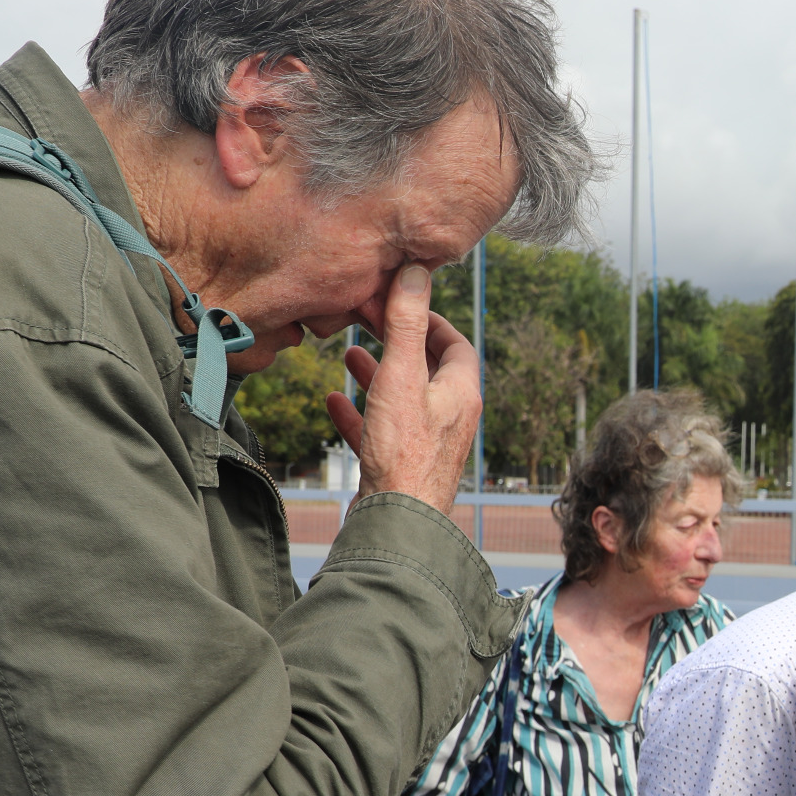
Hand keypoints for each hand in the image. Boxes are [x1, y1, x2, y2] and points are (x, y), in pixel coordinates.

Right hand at [325, 264, 480, 513]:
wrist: (396, 524)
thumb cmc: (404, 451)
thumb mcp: (402, 377)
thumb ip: (406, 325)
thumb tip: (417, 272)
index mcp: (461, 393)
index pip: (457, 344)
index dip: (433, 320)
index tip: (404, 303)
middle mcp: (451, 417)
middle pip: (428, 369)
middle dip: (399, 344)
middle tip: (370, 323)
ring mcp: (427, 443)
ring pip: (403, 398)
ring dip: (378, 375)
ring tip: (349, 355)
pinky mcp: (403, 465)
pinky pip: (383, 430)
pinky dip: (361, 412)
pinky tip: (334, 402)